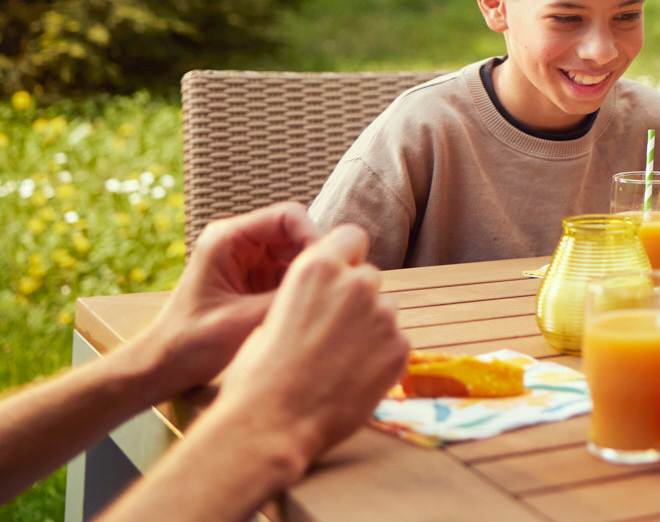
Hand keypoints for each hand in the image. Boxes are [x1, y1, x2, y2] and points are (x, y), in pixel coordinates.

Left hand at [133, 202, 320, 398]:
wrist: (162, 367)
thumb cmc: (190, 345)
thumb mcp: (242, 322)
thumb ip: (286, 299)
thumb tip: (334, 285)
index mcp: (228, 239)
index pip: (289, 216)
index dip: (316, 235)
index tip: (332, 267)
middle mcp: (240, 243)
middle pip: (298, 233)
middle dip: (318, 257)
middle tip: (336, 287)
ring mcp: (250, 261)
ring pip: (300, 253)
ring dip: (313, 274)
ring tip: (325, 300)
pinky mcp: (258, 281)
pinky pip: (293, 273)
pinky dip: (305, 288)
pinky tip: (311, 309)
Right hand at [213, 224, 409, 469]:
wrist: (272, 424)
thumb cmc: (259, 373)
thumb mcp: (273, 314)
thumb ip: (310, 294)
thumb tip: (326, 294)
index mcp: (317, 269)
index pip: (352, 236)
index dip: (346, 255)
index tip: (340, 275)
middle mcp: (356, 284)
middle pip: (369, 277)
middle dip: (356, 297)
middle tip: (333, 332)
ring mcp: (383, 315)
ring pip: (384, 311)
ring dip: (370, 327)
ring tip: (340, 361)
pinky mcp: (400, 347)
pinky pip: (395, 342)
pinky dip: (381, 356)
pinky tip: (353, 378)